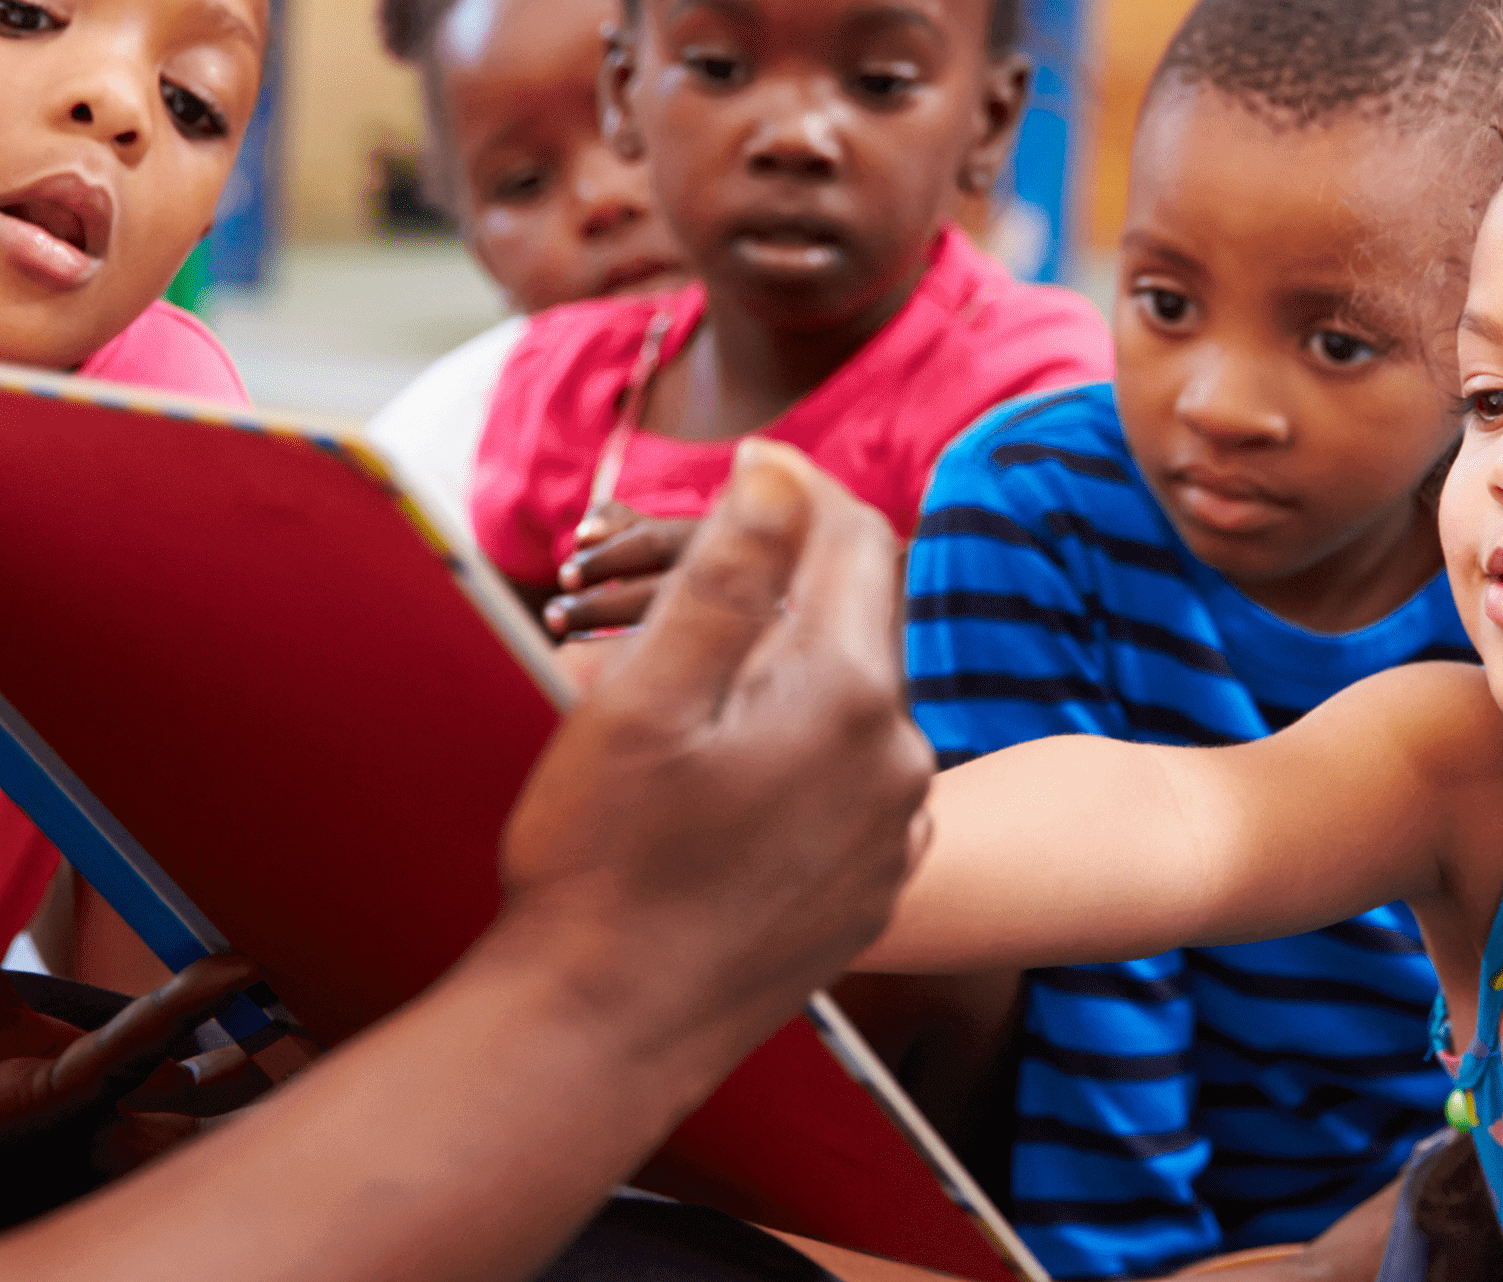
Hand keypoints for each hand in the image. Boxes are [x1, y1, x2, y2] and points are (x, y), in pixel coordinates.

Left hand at [0, 712, 267, 1172]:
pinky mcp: (21, 1107)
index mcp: (41, 1027)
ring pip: (168, 1076)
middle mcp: (54, 1066)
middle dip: (254, 1030)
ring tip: (284, 977)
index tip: (264, 916)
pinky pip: (113, 1067)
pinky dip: (170, 1024)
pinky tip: (219, 978)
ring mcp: (44, 1092)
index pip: (151, 1013)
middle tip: (311, 963)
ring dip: (232, 1038)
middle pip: (180, 1058)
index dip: (213, 978)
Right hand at [495, 440, 932, 1051]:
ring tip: (690, 698)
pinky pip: (853, 783)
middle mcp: (900, 758)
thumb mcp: (645, 696)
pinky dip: (800, 754)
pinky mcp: (875, 888)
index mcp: (847, 693)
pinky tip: (725, 781)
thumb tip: (778, 469)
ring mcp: (894, 832)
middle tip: (687, 585)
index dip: (799, 488)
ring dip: (788, 675)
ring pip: (854, 705)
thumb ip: (726, 572)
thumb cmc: (603, 864)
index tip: (744, 468)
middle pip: (858, 620)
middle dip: (784, 586)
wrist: (602, 1034)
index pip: (857, 537)